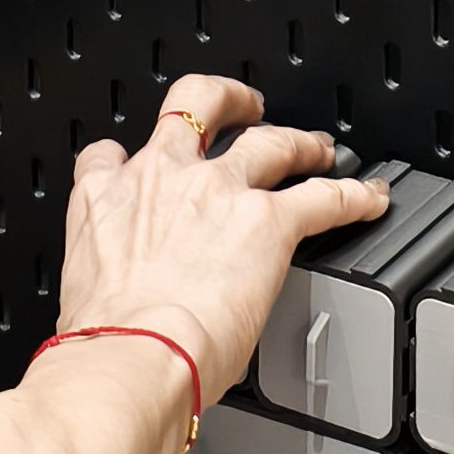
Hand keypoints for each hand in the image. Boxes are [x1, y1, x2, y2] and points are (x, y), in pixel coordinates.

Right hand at [56, 76, 387, 409]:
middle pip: (196, 103)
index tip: (142, 163)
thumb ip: (110, 279)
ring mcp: (218, 192)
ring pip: (269, 140)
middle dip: (226, 97)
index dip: (129, 156)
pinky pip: (324, 197)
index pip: (110, 155)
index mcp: (106, 200)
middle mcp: (162, 179)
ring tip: (318, 149)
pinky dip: (354, 195)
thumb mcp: (84, 295)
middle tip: (246, 107)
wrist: (133, 356)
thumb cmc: (106, 343)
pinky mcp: (269, 220)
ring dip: (299, 142)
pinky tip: (370, 198)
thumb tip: (125, 308)